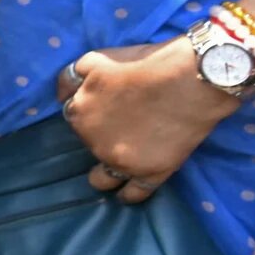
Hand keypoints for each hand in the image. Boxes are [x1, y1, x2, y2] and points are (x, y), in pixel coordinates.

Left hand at [57, 40, 237, 201]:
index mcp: (78, 112)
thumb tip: (61, 96)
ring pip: (102, 178)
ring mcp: (121, 160)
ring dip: (105, 174)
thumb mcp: (95, 59)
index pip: (74, 117)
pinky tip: (126, 194)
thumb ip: (71, 79)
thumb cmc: (146, 64)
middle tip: (122, 127)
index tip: (105, 110)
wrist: (193, 79)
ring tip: (115, 169)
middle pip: (89, 144)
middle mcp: (93, 141)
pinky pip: (132, 194)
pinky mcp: (150, 173)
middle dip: (100, 137)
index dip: (90, 113)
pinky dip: (128, 195)